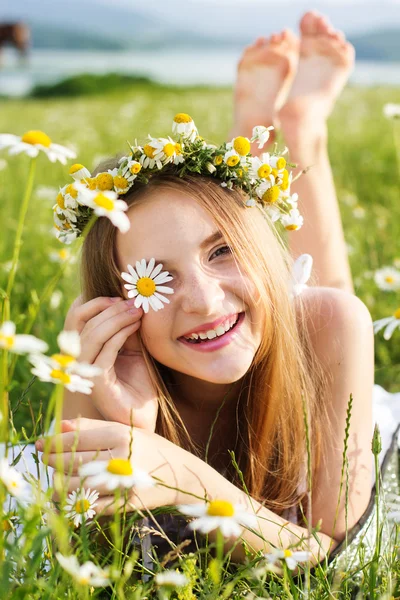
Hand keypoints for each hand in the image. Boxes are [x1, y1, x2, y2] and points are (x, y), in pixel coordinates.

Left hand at [37, 418, 175, 514]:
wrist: (181, 474)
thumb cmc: (149, 448)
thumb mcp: (125, 430)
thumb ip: (92, 427)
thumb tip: (59, 426)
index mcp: (120, 435)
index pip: (76, 439)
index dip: (53, 443)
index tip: (40, 444)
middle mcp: (120, 457)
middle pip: (72, 462)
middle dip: (52, 461)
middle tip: (44, 459)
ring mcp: (123, 482)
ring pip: (76, 486)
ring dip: (59, 484)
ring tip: (55, 480)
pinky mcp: (125, 504)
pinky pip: (90, 506)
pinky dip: (75, 503)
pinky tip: (69, 498)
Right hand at [64, 295, 158, 430]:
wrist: (144, 416)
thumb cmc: (139, 384)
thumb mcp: (133, 350)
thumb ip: (126, 330)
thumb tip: (129, 302)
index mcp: (83, 350)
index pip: (77, 319)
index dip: (94, 303)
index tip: (119, 294)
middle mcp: (78, 361)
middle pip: (83, 323)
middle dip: (108, 308)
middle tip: (133, 300)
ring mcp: (85, 372)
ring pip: (92, 336)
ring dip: (116, 319)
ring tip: (137, 311)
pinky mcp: (97, 383)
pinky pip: (105, 352)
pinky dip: (120, 335)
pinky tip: (135, 326)